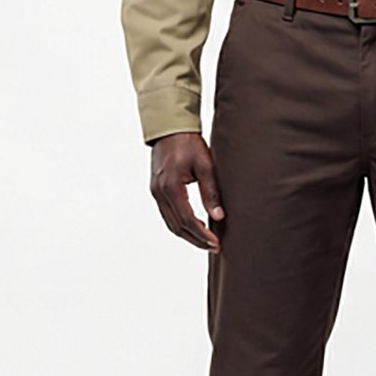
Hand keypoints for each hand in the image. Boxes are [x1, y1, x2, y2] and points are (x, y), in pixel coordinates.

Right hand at [149, 132, 225, 250]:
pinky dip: (180, 224)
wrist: (170, 128)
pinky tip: (194, 227)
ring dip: (188, 235)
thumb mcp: (205, 165)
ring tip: (206, 241)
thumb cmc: (188, 143)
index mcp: (170, 187)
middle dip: (195, 239)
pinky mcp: (157, 190)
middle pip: (176, 226)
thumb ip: (211, 192)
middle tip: (213, 247)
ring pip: (170, 223)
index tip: (215, 243)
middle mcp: (159, 192)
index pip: (186, 219)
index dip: (201, 234)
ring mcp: (156, 192)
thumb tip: (219, 217)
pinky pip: (167, 214)